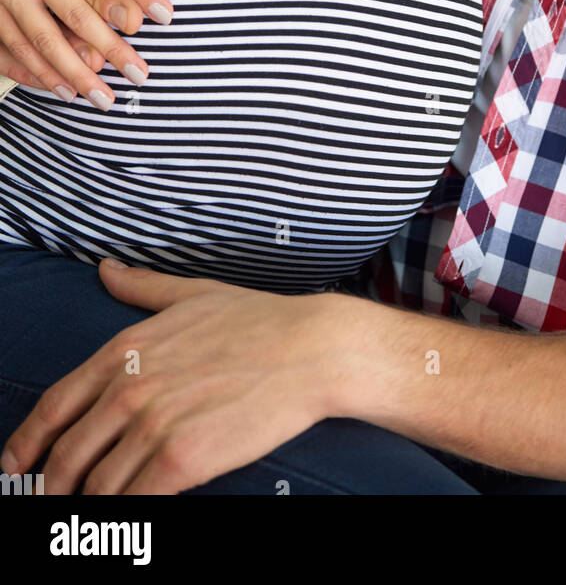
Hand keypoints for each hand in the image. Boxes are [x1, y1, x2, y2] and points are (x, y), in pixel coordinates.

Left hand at [0, 261, 347, 494]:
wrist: (310, 350)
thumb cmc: (258, 320)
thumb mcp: (192, 294)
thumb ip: (142, 287)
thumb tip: (106, 270)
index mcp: (125, 349)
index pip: (54, 405)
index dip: (27, 442)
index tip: (15, 464)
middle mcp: (130, 388)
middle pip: (67, 455)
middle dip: (52, 488)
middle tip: (50, 505)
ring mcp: (153, 425)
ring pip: (97, 487)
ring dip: (88, 509)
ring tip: (90, 521)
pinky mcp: (182, 460)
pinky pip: (134, 503)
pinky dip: (123, 519)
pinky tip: (127, 522)